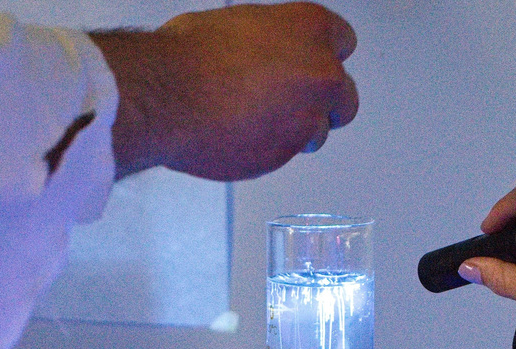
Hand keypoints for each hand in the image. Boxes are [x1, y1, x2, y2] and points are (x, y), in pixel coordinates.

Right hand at [91, 3, 357, 181]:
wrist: (171, 98)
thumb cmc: (191, 56)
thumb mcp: (237, 25)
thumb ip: (267, 44)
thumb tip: (261, 53)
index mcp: (311, 29)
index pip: (344, 42)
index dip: (325, 58)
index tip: (314, 67)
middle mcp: (320, 74)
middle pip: (344, 98)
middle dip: (323, 104)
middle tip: (297, 106)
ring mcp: (307, 118)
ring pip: (320, 133)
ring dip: (299, 133)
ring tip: (263, 126)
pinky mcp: (286, 154)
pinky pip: (288, 155)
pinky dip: (271, 151)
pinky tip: (245, 139)